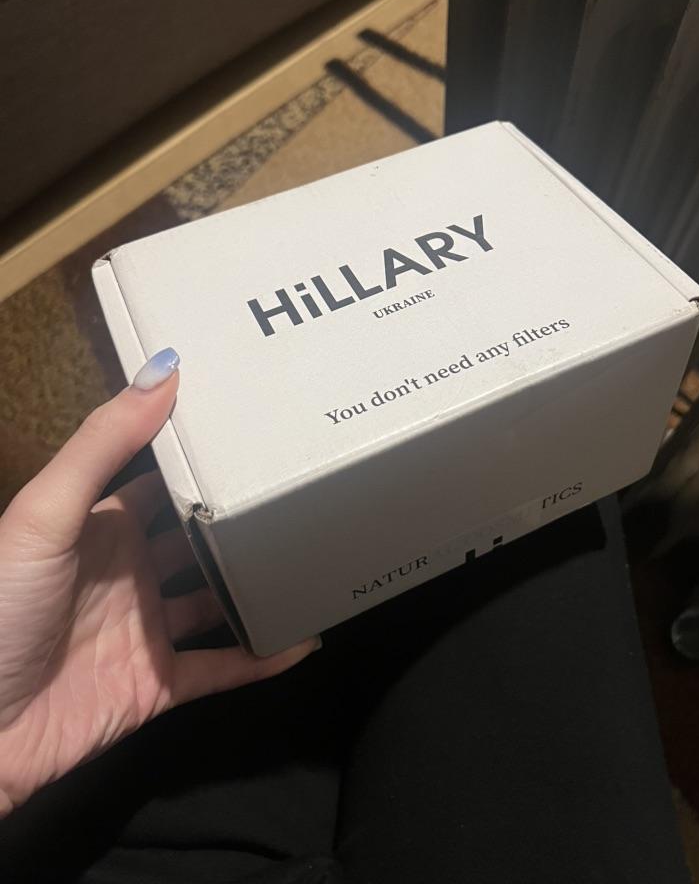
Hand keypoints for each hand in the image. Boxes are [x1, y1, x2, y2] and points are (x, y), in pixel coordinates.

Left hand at [0, 349, 316, 814]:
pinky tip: (304, 638)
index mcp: (102, 528)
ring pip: (216, 601)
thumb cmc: (3, 607)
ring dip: (256, 585)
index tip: (252, 429)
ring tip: (312, 556)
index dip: (198, 458)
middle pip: (197, 540)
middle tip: (300, 490)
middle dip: (238, 519)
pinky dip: (261, 658)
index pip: (159, 482)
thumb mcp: (46, 514)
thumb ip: (102, 445)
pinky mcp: (157, 685)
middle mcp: (130, 574)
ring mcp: (146, 631)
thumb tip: (166, 368)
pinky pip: (220, 668)